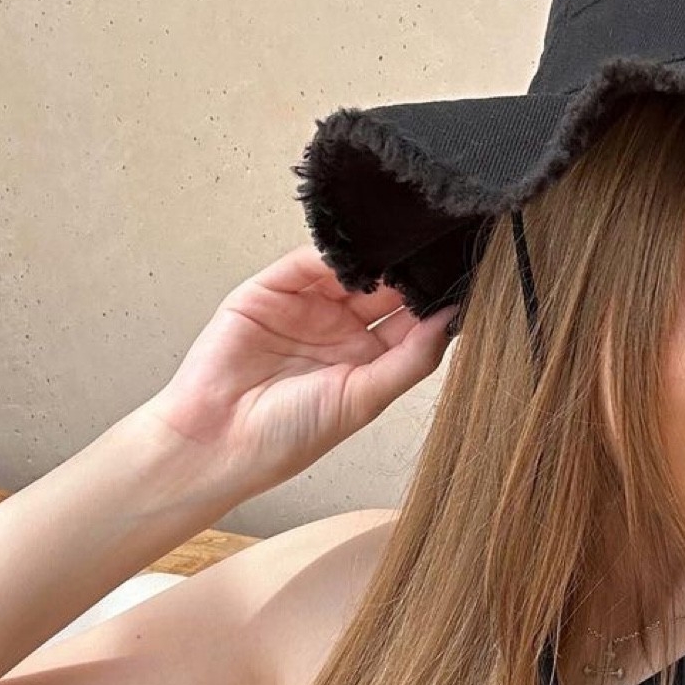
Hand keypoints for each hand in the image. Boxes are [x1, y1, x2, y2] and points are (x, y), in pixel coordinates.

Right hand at [134, 244, 459, 494]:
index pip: (413, 320)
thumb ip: (411, 359)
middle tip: (439, 249)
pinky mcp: (273, 289)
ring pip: (352, 269)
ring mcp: (308, 307)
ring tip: (403, 245)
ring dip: (376, 258)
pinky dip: (332, 253)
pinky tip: (357, 253)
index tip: (466, 279)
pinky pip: (308, 261)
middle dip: (411, 271)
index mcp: (369, 361)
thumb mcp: (364, 399)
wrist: (218, 439)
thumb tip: (452, 320)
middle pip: (388, 288)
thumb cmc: (287, 436)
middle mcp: (341, 330)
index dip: (435, 301)